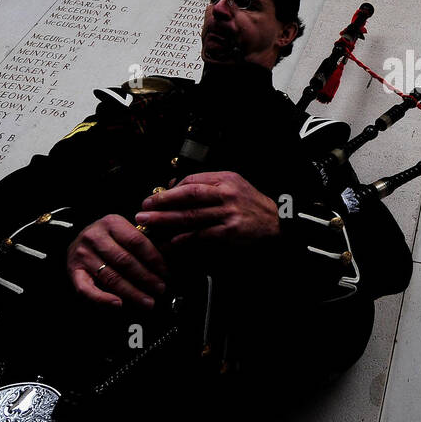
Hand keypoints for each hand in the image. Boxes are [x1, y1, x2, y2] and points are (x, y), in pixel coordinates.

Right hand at [66, 214, 167, 308]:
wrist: (77, 239)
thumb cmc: (109, 238)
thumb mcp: (125, 231)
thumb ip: (145, 241)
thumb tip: (168, 255)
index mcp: (111, 223)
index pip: (137, 242)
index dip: (154, 259)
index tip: (165, 273)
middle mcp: (94, 237)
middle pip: (125, 261)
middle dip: (146, 278)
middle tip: (160, 289)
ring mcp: (82, 254)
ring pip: (111, 277)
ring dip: (132, 292)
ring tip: (148, 301)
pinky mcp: (73, 271)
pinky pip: (87, 289)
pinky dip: (103, 299)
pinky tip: (118, 304)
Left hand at [134, 171, 279, 250]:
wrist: (277, 222)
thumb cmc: (251, 204)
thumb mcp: (233, 184)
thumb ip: (206, 184)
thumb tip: (174, 187)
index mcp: (226, 180)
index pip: (192, 181)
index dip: (170, 190)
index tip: (155, 198)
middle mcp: (227, 195)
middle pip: (188, 197)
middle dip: (162, 203)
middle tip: (143, 208)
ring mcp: (228, 215)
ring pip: (191, 217)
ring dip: (166, 222)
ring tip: (149, 224)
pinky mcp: (229, 233)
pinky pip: (201, 236)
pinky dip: (183, 239)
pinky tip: (170, 242)